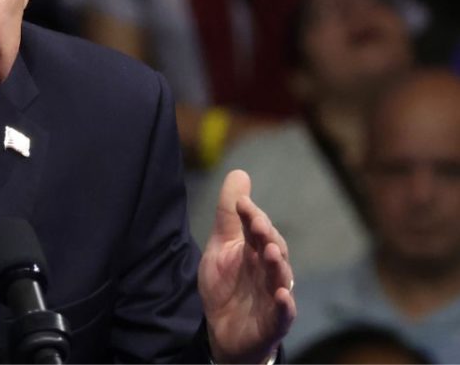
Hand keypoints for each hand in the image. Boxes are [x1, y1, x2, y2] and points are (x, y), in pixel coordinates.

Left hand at [198, 170, 295, 363]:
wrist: (223, 331)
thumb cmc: (226, 285)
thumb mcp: (221, 246)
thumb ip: (229, 214)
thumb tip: (239, 173)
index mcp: (256, 251)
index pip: (257, 230)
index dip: (251, 216)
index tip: (242, 203)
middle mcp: (269, 270)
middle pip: (274, 250)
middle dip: (267, 237)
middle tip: (258, 225)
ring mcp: (273, 295)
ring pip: (280, 278)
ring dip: (278, 265)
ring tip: (271, 252)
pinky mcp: (274, 321)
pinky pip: (283, 313)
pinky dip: (284, 305)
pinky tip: (281, 295)